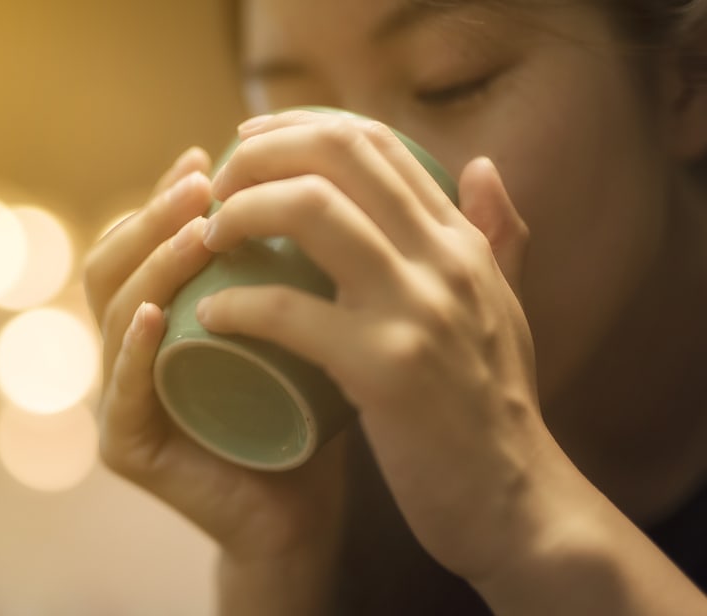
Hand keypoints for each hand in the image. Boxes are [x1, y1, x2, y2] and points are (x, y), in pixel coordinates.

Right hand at [83, 146, 348, 608]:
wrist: (303, 510)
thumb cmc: (305, 410)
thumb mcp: (298, 318)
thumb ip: (291, 260)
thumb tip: (319, 178)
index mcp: (155, 319)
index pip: (140, 243)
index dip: (163, 195)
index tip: (212, 155)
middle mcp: (128, 352)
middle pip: (113, 266)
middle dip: (153, 217)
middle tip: (202, 180)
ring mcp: (122, 400)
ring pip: (115, 315)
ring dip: (152, 266)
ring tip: (199, 231)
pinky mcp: (129, 448)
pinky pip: (123, 392)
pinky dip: (134, 351)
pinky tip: (156, 315)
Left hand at [198, 109, 554, 582]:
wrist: (514, 500)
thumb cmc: (492, 406)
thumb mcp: (503, 306)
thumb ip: (496, 234)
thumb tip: (483, 166)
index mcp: (461, 242)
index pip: (375, 143)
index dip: (300, 125)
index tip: (247, 141)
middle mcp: (443, 259)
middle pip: (338, 155)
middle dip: (261, 153)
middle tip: (218, 186)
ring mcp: (416, 310)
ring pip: (309, 209)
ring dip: (240, 212)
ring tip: (207, 239)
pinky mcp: (385, 370)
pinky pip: (288, 311)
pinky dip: (236, 305)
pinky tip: (209, 316)